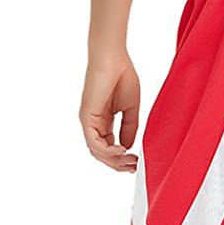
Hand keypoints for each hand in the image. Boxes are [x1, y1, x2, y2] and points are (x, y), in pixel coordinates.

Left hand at [80, 51, 139, 171]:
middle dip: (118, 164)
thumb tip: (128, 147)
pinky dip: (107, 150)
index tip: (137, 161)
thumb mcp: (130, 108)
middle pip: (102, 153)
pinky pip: (93, 141)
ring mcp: (89, 121)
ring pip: (97, 151)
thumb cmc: (122, 76)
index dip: (122, 158)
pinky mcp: (87, 116)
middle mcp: (94, 123)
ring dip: (114, 160)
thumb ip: (129, 128)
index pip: (109, 147)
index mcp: (103, 121)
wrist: (113, 58)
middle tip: (134, 166)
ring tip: (129, 161)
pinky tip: (122, 150)